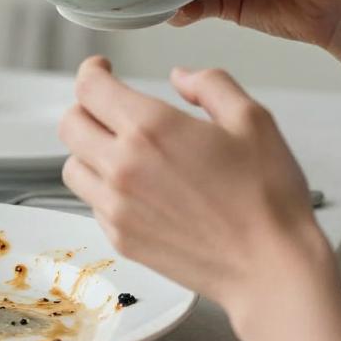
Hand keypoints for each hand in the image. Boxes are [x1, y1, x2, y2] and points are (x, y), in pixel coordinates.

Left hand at [59, 56, 328, 316]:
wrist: (271, 269)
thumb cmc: (267, 198)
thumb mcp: (253, 120)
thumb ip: (210, 85)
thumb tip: (181, 77)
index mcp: (151, 128)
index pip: (89, 87)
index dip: (92, 71)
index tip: (102, 70)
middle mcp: (123, 165)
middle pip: (69, 124)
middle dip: (86, 108)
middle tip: (109, 109)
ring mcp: (117, 206)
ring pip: (72, 166)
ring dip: (88, 151)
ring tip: (120, 150)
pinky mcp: (121, 238)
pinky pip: (92, 203)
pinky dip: (104, 190)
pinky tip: (137, 189)